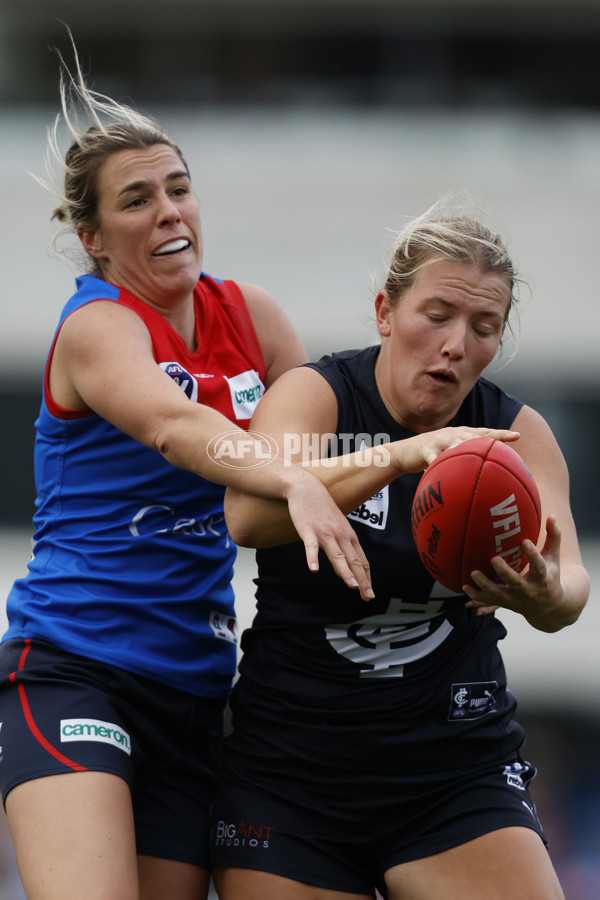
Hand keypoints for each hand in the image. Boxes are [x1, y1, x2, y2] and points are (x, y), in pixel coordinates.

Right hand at [286, 473, 373, 600]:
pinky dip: (312, 558)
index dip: (367, 577)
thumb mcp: (337, 526)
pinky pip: (311, 546)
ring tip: (352, 586)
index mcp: (348, 535)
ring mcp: (324, 532)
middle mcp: (340, 534)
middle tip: (368, 596)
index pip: (361, 560)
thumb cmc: (322, 508)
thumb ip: (342, 545)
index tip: (370, 593)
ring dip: (345, 571)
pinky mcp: (308, 530)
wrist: (306, 487)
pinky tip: (313, 570)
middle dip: (362, 579)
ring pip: (337, 555)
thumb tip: (345, 567)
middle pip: (354, 560)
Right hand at [394, 426, 519, 473]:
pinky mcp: (425, 449)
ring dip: (465, 445)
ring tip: (478, 451)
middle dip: (490, 437)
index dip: (500, 434)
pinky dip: (437, 461)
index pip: (484, 433)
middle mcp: (452, 435)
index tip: (518, 436)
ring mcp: (439, 440)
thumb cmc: (432, 455)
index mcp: (461, 436)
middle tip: (507, 441)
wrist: (404, 453)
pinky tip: (442, 468)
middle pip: (474, 434)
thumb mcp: (451, 456)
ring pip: (454, 441)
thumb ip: (467, 461)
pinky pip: (431, 456)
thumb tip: (488, 475)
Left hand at [463, 516, 568, 630]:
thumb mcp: (553, 557)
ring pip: (499, 593)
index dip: (532, 554)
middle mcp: (529, 590)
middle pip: (516, 582)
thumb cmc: (549, 574)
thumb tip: (551, 516)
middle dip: (505, 572)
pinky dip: (477, 595)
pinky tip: (464, 586)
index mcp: (543, 577)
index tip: (525, 541)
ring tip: (473, 573)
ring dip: (485, 585)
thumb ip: (553, 537)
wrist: (548, 605)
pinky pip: (489, 600)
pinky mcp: (506, 603)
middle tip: (494, 559)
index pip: (539, 565)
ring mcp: (516, 598)